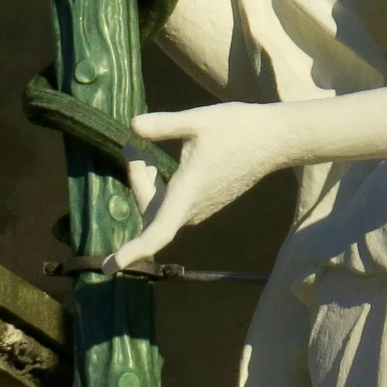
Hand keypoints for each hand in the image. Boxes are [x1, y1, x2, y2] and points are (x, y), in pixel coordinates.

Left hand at [104, 101, 287, 271]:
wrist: (275, 139)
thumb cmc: (238, 128)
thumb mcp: (197, 120)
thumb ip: (163, 125)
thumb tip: (132, 126)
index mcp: (187, 194)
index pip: (156, 233)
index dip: (132, 250)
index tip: (111, 266)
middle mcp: (193, 209)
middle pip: (149, 210)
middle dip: (136, 182)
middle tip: (132, 148)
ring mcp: (202, 208)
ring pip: (160, 206)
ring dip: (147, 183)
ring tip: (143, 152)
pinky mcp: (208, 203)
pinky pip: (173, 203)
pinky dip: (161, 186)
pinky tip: (162, 163)